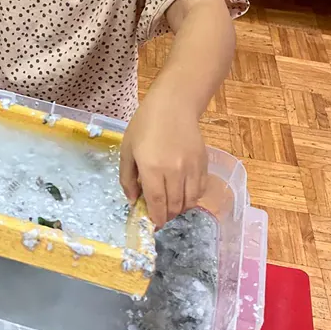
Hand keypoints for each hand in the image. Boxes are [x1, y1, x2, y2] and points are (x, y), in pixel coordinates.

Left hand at [119, 95, 206, 227]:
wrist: (173, 105)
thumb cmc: (145, 125)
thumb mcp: (127, 150)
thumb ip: (127, 178)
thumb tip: (133, 201)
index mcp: (152, 168)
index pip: (157, 203)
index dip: (155, 218)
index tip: (152, 224)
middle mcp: (174, 171)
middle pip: (174, 206)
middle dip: (166, 216)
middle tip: (159, 216)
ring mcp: (191, 168)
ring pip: (189, 201)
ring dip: (179, 209)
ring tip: (170, 206)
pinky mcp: (203, 164)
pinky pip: (200, 190)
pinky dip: (192, 198)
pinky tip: (183, 194)